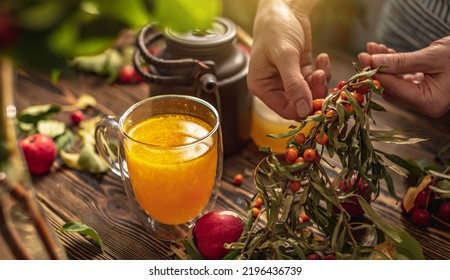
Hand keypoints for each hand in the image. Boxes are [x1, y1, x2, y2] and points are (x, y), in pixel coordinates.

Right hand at [247, 0, 330, 119]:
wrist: (284, 7)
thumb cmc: (276, 28)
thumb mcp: (285, 56)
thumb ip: (294, 84)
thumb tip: (304, 110)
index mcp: (262, 87)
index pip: (285, 110)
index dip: (303, 109)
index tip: (319, 103)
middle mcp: (274, 86)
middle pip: (300, 104)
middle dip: (313, 94)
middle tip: (321, 78)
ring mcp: (288, 79)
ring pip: (310, 94)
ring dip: (320, 83)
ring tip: (321, 67)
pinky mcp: (301, 70)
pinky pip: (315, 81)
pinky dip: (322, 72)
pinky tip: (322, 58)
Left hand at [358, 37, 449, 117]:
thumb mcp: (432, 56)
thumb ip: (401, 61)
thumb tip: (371, 60)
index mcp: (428, 102)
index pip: (393, 88)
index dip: (374, 73)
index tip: (362, 57)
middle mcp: (425, 105)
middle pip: (391, 88)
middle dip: (377, 69)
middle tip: (367, 51)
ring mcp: (424, 99)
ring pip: (394, 83)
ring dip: (384, 65)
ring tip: (375, 47)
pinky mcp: (424, 90)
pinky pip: (403, 79)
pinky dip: (394, 66)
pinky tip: (386, 52)